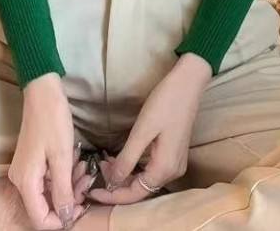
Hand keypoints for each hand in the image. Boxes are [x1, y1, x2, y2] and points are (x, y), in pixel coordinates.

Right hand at [7, 72, 87, 228]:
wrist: (43, 93)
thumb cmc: (53, 121)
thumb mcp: (62, 158)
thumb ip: (63, 191)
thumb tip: (66, 218)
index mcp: (25, 182)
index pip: (40, 219)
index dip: (61, 220)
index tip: (81, 207)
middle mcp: (20, 180)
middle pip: (45, 206)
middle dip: (68, 199)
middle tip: (87, 182)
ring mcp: (24, 171)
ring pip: (48, 192)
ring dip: (69, 185)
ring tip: (84, 169)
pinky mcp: (30, 162)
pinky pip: (47, 179)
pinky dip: (63, 175)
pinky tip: (76, 163)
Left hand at [87, 53, 211, 204]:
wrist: (187, 84)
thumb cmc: (164, 104)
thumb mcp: (142, 131)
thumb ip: (127, 159)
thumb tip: (112, 182)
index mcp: (164, 169)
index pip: (135, 194)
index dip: (112, 196)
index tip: (91, 191)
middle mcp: (172, 172)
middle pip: (141, 189)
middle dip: (117, 183)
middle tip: (98, 167)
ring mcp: (175, 163)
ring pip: (145, 179)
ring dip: (125, 174)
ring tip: (106, 161)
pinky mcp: (173, 153)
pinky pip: (151, 169)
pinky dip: (135, 166)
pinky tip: (122, 157)